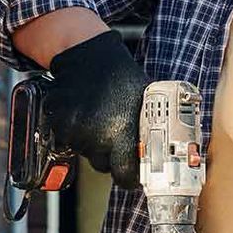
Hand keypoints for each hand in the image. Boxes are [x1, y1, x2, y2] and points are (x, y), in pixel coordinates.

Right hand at [46, 30, 149, 187]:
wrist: (88, 56)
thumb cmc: (120, 78)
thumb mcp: (147, 102)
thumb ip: (153, 130)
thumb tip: (172, 156)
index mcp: (124, 132)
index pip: (125, 174)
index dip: (129, 177)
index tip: (131, 175)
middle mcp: (99, 135)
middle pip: (102, 165)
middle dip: (108, 156)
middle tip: (112, 136)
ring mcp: (77, 131)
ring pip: (85, 153)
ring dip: (90, 143)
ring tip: (98, 118)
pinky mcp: (60, 124)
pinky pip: (67, 140)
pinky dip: (73, 132)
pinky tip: (83, 113)